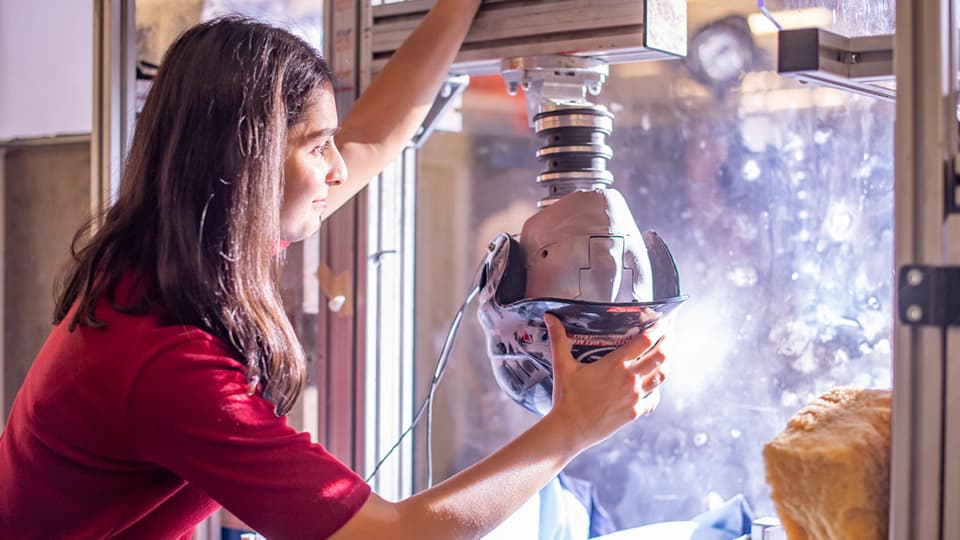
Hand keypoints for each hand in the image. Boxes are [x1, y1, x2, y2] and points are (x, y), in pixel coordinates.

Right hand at [543, 313, 667, 449]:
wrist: (570, 429)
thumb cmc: (567, 397)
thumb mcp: (562, 365)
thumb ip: (558, 339)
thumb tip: (550, 317)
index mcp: (615, 364)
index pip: (645, 341)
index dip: (658, 329)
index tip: (663, 322)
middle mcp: (630, 378)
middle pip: (661, 356)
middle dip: (667, 343)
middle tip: (668, 335)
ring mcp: (635, 397)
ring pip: (661, 376)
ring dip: (666, 364)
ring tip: (665, 356)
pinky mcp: (635, 412)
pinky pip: (654, 399)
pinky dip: (656, 390)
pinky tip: (653, 387)